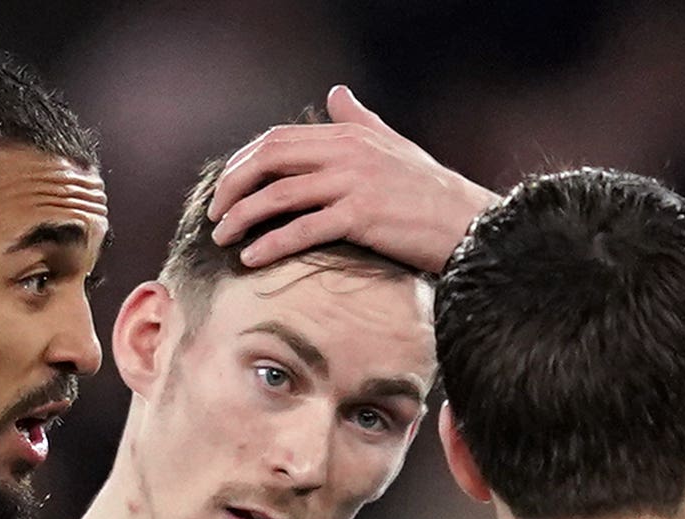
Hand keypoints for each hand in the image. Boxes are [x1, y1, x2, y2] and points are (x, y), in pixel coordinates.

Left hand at [209, 85, 497, 272]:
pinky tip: (253, 257)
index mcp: (348, 136)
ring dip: (243, 217)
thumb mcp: (393, 146)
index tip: (225, 188)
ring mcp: (354, 183)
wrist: (470, 224)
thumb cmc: (431, 193)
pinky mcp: (362, 217)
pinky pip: (304, 229)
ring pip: (280, 194)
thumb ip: (359, 121)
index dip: (243, 162)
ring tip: (223, 239)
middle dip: (233, 186)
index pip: (278, 140)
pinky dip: (272, 243)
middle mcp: (347, 153)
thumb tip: (336, 94)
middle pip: (270, 160)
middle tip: (214, 213)